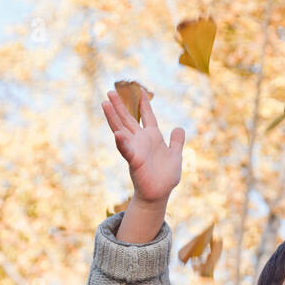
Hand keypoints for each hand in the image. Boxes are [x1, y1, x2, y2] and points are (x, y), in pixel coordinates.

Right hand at [101, 87, 184, 204]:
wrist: (159, 194)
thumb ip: (176, 142)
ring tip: (105, 104)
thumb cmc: (166, 176)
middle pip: (128, 119)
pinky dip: (122, 143)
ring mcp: (135, 149)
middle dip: (119, 106)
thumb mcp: (175, 155)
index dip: (144, 104)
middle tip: (109, 92)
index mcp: (152, 137)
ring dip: (113, 117)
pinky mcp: (134, 161)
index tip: (140, 90)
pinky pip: (126, 150)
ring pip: (121, 130)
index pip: (147, 116)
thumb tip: (179, 128)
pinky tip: (117, 134)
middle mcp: (141, 141)